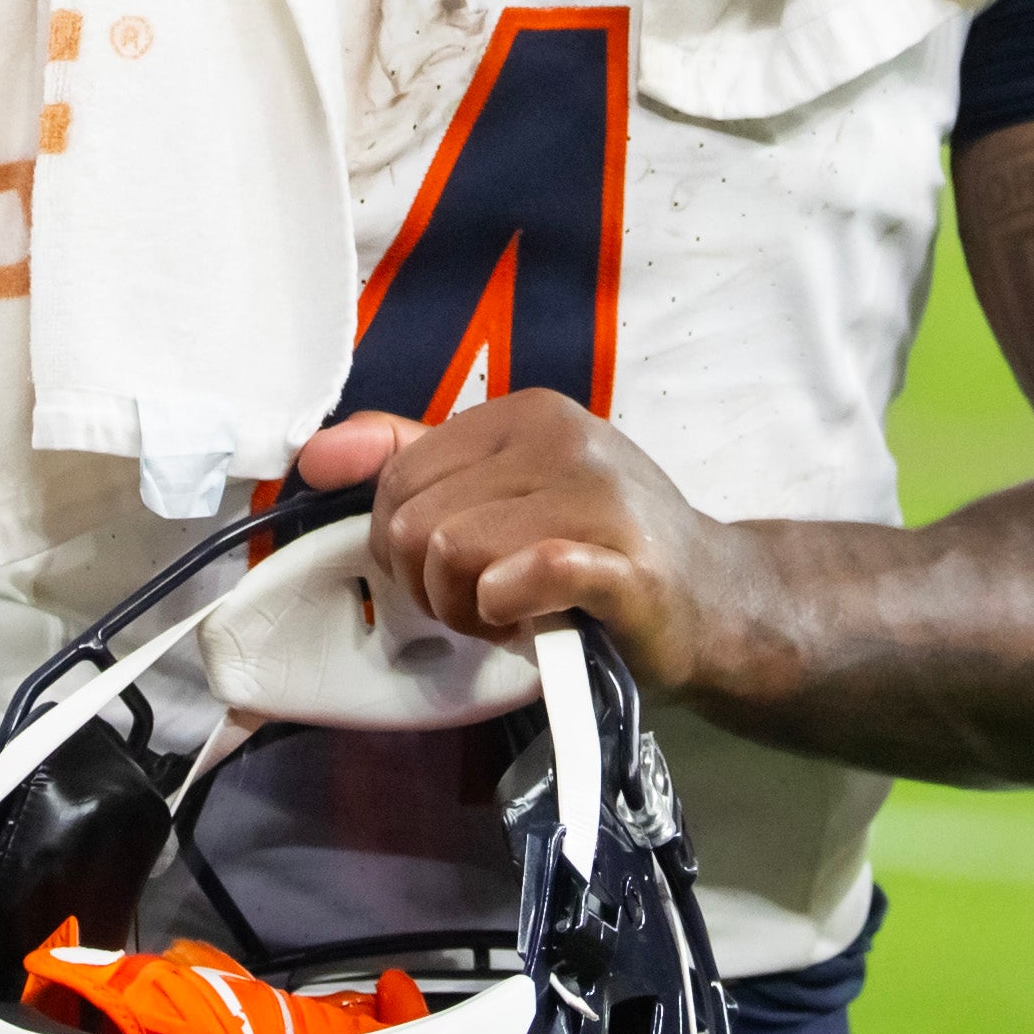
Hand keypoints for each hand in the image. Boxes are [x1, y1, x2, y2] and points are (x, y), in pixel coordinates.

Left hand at [298, 396, 768, 709]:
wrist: (716, 599)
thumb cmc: (603, 549)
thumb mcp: (509, 490)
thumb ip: (414, 461)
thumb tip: (316, 454)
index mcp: (525, 413)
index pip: (398, 478)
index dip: (404, 546)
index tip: (458, 572)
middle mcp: (561, 437)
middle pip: (417, 521)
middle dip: (433, 586)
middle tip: (488, 603)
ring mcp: (598, 494)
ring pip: (454, 553)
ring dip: (470, 611)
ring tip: (516, 615)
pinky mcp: (624, 563)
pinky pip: (520, 576)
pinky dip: (508, 611)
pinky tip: (534, 620)